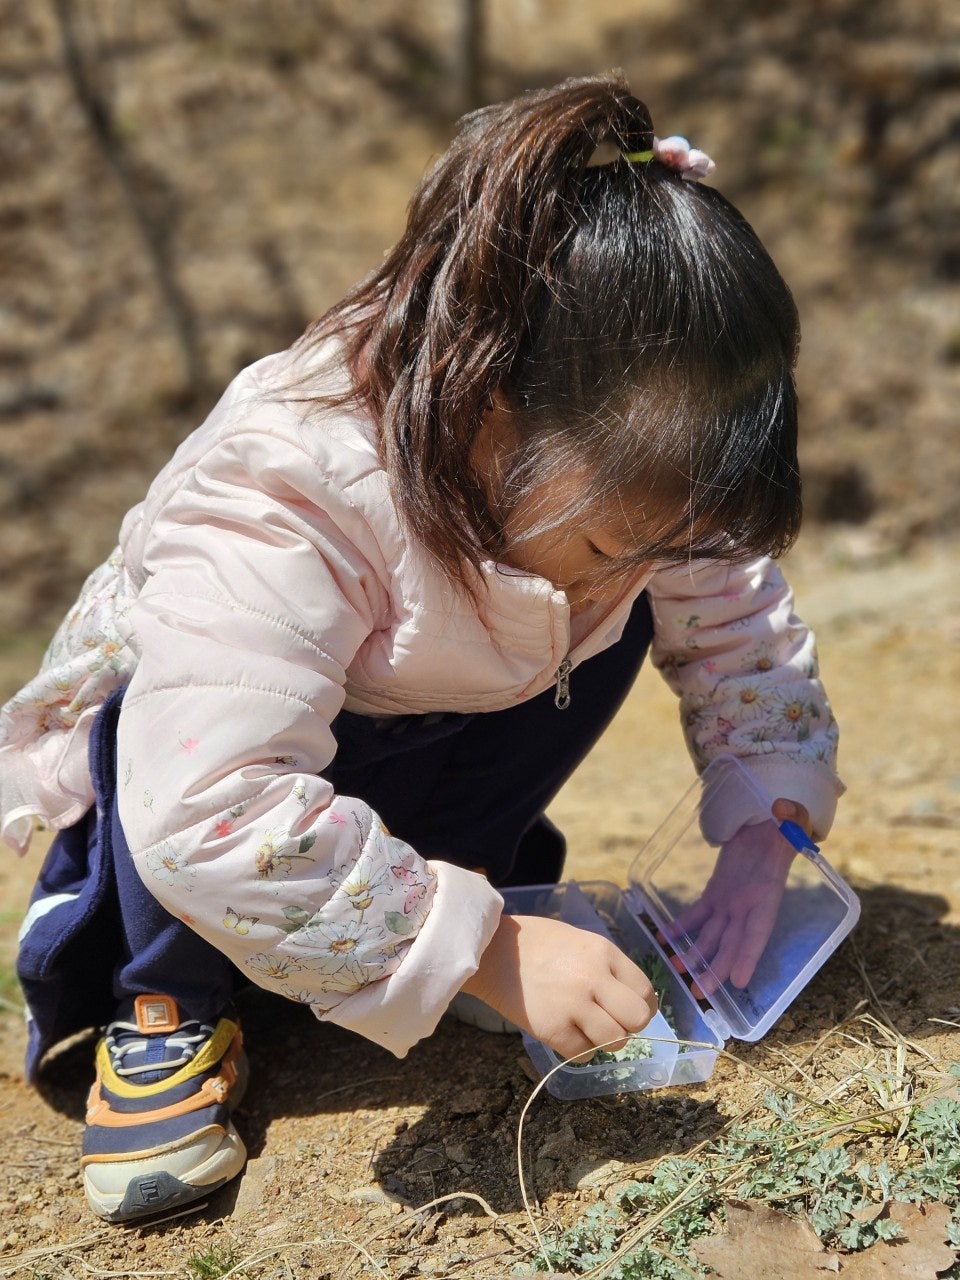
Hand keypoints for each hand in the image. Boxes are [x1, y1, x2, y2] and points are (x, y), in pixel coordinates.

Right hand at [460, 914, 657, 1062]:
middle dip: (628, 1026)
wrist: (492, 950)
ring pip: (614, 1041)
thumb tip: (630, 1000)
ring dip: (603, 1040)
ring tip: (585, 1028)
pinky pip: (583, 1054)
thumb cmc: (537, 943)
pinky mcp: (552, 1029)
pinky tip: (565, 1033)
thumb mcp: (581, 941)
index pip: (645, 992)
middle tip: (609, 1022)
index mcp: (604, 953)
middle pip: (637, 1020)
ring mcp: (573, 1005)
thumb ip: (607, 968)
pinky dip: (578, 1049)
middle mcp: (594, 978)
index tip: (628, 1011)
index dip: (642, 1007)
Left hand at [665, 799, 810, 994]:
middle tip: (701, 992)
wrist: (771, 822)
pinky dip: (682, 927)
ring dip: (695, 954)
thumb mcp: (795, 817)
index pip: (759, 929)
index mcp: (769, 892)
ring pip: (712, 934)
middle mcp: (749, 904)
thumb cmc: (787, 823)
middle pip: (731, 942)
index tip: (739, 981)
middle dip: (716, 968)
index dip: (749, 955)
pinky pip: (698, 913)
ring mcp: (732, 900)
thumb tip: (784, 808)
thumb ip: (793, 816)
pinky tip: (665, 941)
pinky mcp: (717, 891)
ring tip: (677, 973)